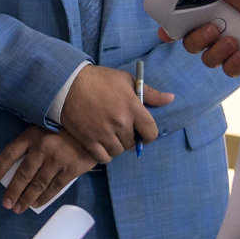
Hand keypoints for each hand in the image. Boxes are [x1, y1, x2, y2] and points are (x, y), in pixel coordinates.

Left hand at [0, 126, 95, 213]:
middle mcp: (42, 149)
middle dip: (13, 192)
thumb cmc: (62, 129)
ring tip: (17, 208)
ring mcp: (56, 161)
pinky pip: (53, 188)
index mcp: (32, 136)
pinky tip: (36, 204)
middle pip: (23, 174)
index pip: (9, 153)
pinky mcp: (70, 170)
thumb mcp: (42, 128)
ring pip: (37, 184)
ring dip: (26, 199)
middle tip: (6, 204)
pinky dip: (43, 198)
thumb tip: (14, 167)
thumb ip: (30, 144)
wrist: (91, 129)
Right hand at [57, 65, 173, 162]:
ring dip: (117, 146)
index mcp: (133, 108)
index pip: (151, 133)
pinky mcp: (89, 140)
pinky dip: (105, 154)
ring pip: (119, 151)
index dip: (148, 134)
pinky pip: (104, 158)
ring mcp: (104, 133)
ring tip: (111, 135)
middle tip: (122, 129)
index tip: (142, 131)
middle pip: (133, 143)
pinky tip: (102, 144)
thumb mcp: (126, 80)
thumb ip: (150, 93)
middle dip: (131, 138)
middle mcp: (120, 123)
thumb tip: (171, 98)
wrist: (68, 83)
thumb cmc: (100, 80)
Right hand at [159, 0, 239, 76]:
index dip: (171, 31)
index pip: (185, 25)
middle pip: (191, 45)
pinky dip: (232, 63)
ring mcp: (232, 48)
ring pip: (207, 59)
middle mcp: (220, 31)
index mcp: (213, 11)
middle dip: (197, 39)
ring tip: (233, 40)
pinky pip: (227, 70)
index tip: (167, 33)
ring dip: (216, 51)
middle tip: (213, 29)